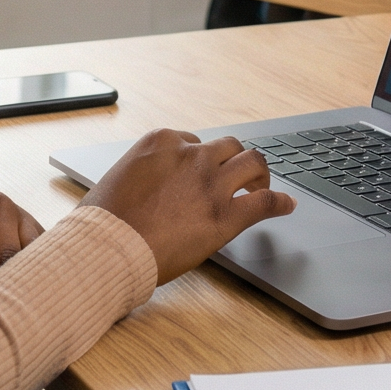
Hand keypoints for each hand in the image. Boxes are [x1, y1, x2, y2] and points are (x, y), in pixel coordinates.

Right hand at [79, 129, 296, 283]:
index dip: (200, 159)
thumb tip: (147, 186)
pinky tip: (287, 206)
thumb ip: (143, 173)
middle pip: (228, 146)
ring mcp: (211, 183)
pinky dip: (280, 202)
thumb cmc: (103, 221)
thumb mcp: (119, 178)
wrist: (107, 248)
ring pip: (253, 163)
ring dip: (260, 174)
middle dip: (234, 160)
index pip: (194, 141)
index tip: (201, 174)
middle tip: (239, 177)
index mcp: (162, 142)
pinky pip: (264, 202)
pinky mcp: (225, 216)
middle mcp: (191, 155)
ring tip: (261, 187)